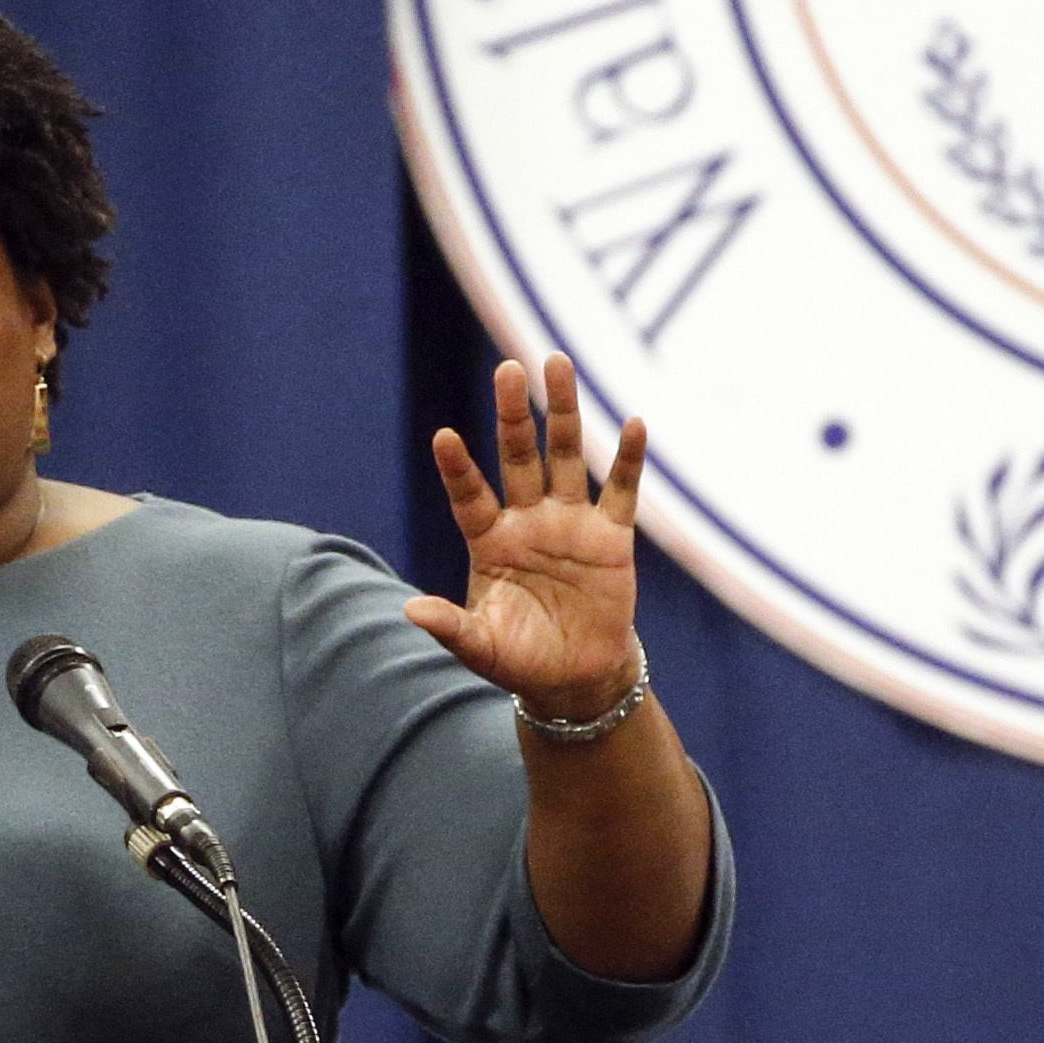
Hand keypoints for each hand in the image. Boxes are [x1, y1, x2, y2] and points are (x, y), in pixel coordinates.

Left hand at [404, 353, 645, 722]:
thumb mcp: (480, 647)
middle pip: (518, 457)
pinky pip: (621, 491)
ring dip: (563, 414)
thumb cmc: (519, 659)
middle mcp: (527, 521)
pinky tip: (633, 424)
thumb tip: (409, 611)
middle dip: (513, 415)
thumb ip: (450, 627)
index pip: (468, 496)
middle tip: (507, 369)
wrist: (574, 677)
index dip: (458, 468)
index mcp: (488, 542)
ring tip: (557, 365)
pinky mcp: (611, 538)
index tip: (444, 436)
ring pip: (566, 457)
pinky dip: (628, 460)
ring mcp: (570, 523)